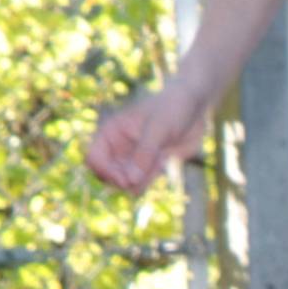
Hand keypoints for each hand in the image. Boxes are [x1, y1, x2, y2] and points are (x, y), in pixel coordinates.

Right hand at [85, 84, 209, 194]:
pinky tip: (163, 164)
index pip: (93, 158)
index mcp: (112, 132)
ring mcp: (133, 156)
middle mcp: (118, 146)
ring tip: (157, 165)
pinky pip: (142, 181)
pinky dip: (149, 180)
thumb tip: (130, 181)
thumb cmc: (172, 108)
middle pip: (106, 174)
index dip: (105, 172)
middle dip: (121, 181)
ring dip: (138, 182)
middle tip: (140, 180)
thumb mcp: (158, 129)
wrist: (194, 106)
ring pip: (124, 180)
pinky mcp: (150, 164)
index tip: (125, 179)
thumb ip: (145, 153)